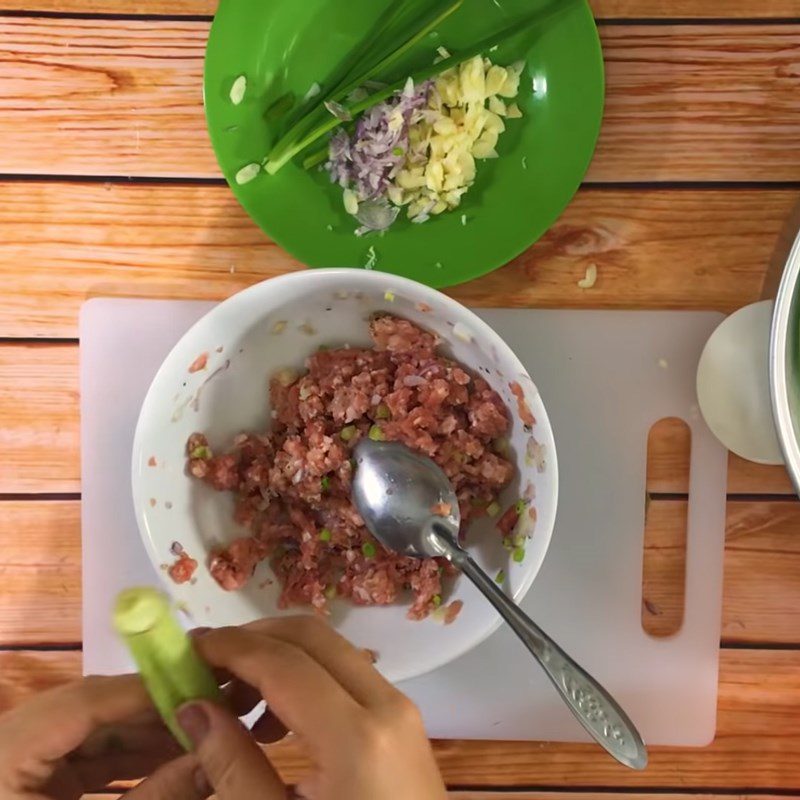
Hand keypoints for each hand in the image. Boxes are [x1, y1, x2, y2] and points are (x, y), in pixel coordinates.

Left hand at [0, 674, 204, 799]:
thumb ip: (154, 799)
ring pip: (89, 729)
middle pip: (90, 708)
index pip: (86, 701)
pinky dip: (120, 758)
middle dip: (150, 713)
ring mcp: (15, 756)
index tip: (204, 690)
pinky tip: (163, 762)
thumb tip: (213, 762)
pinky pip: (80, 754)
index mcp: (8, 749)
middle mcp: (6, 739)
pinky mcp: (26, 776)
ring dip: (140, 736)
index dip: (147, 694)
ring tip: (194, 740)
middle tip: (207, 713)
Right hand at [183, 617, 447, 799]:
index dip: (229, 648)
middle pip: (312, 637)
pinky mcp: (403, 723)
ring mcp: (401, 710)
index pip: (284, 662)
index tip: (185, 650)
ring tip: (230, 702)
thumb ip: (234, 768)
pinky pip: (347, 677)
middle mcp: (386, 705)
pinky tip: (271, 724)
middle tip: (203, 666)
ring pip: (331, 651)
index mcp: (357, 737)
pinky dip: (304, 679)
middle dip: (253, 640)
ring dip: (277, 658)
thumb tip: (193, 709)